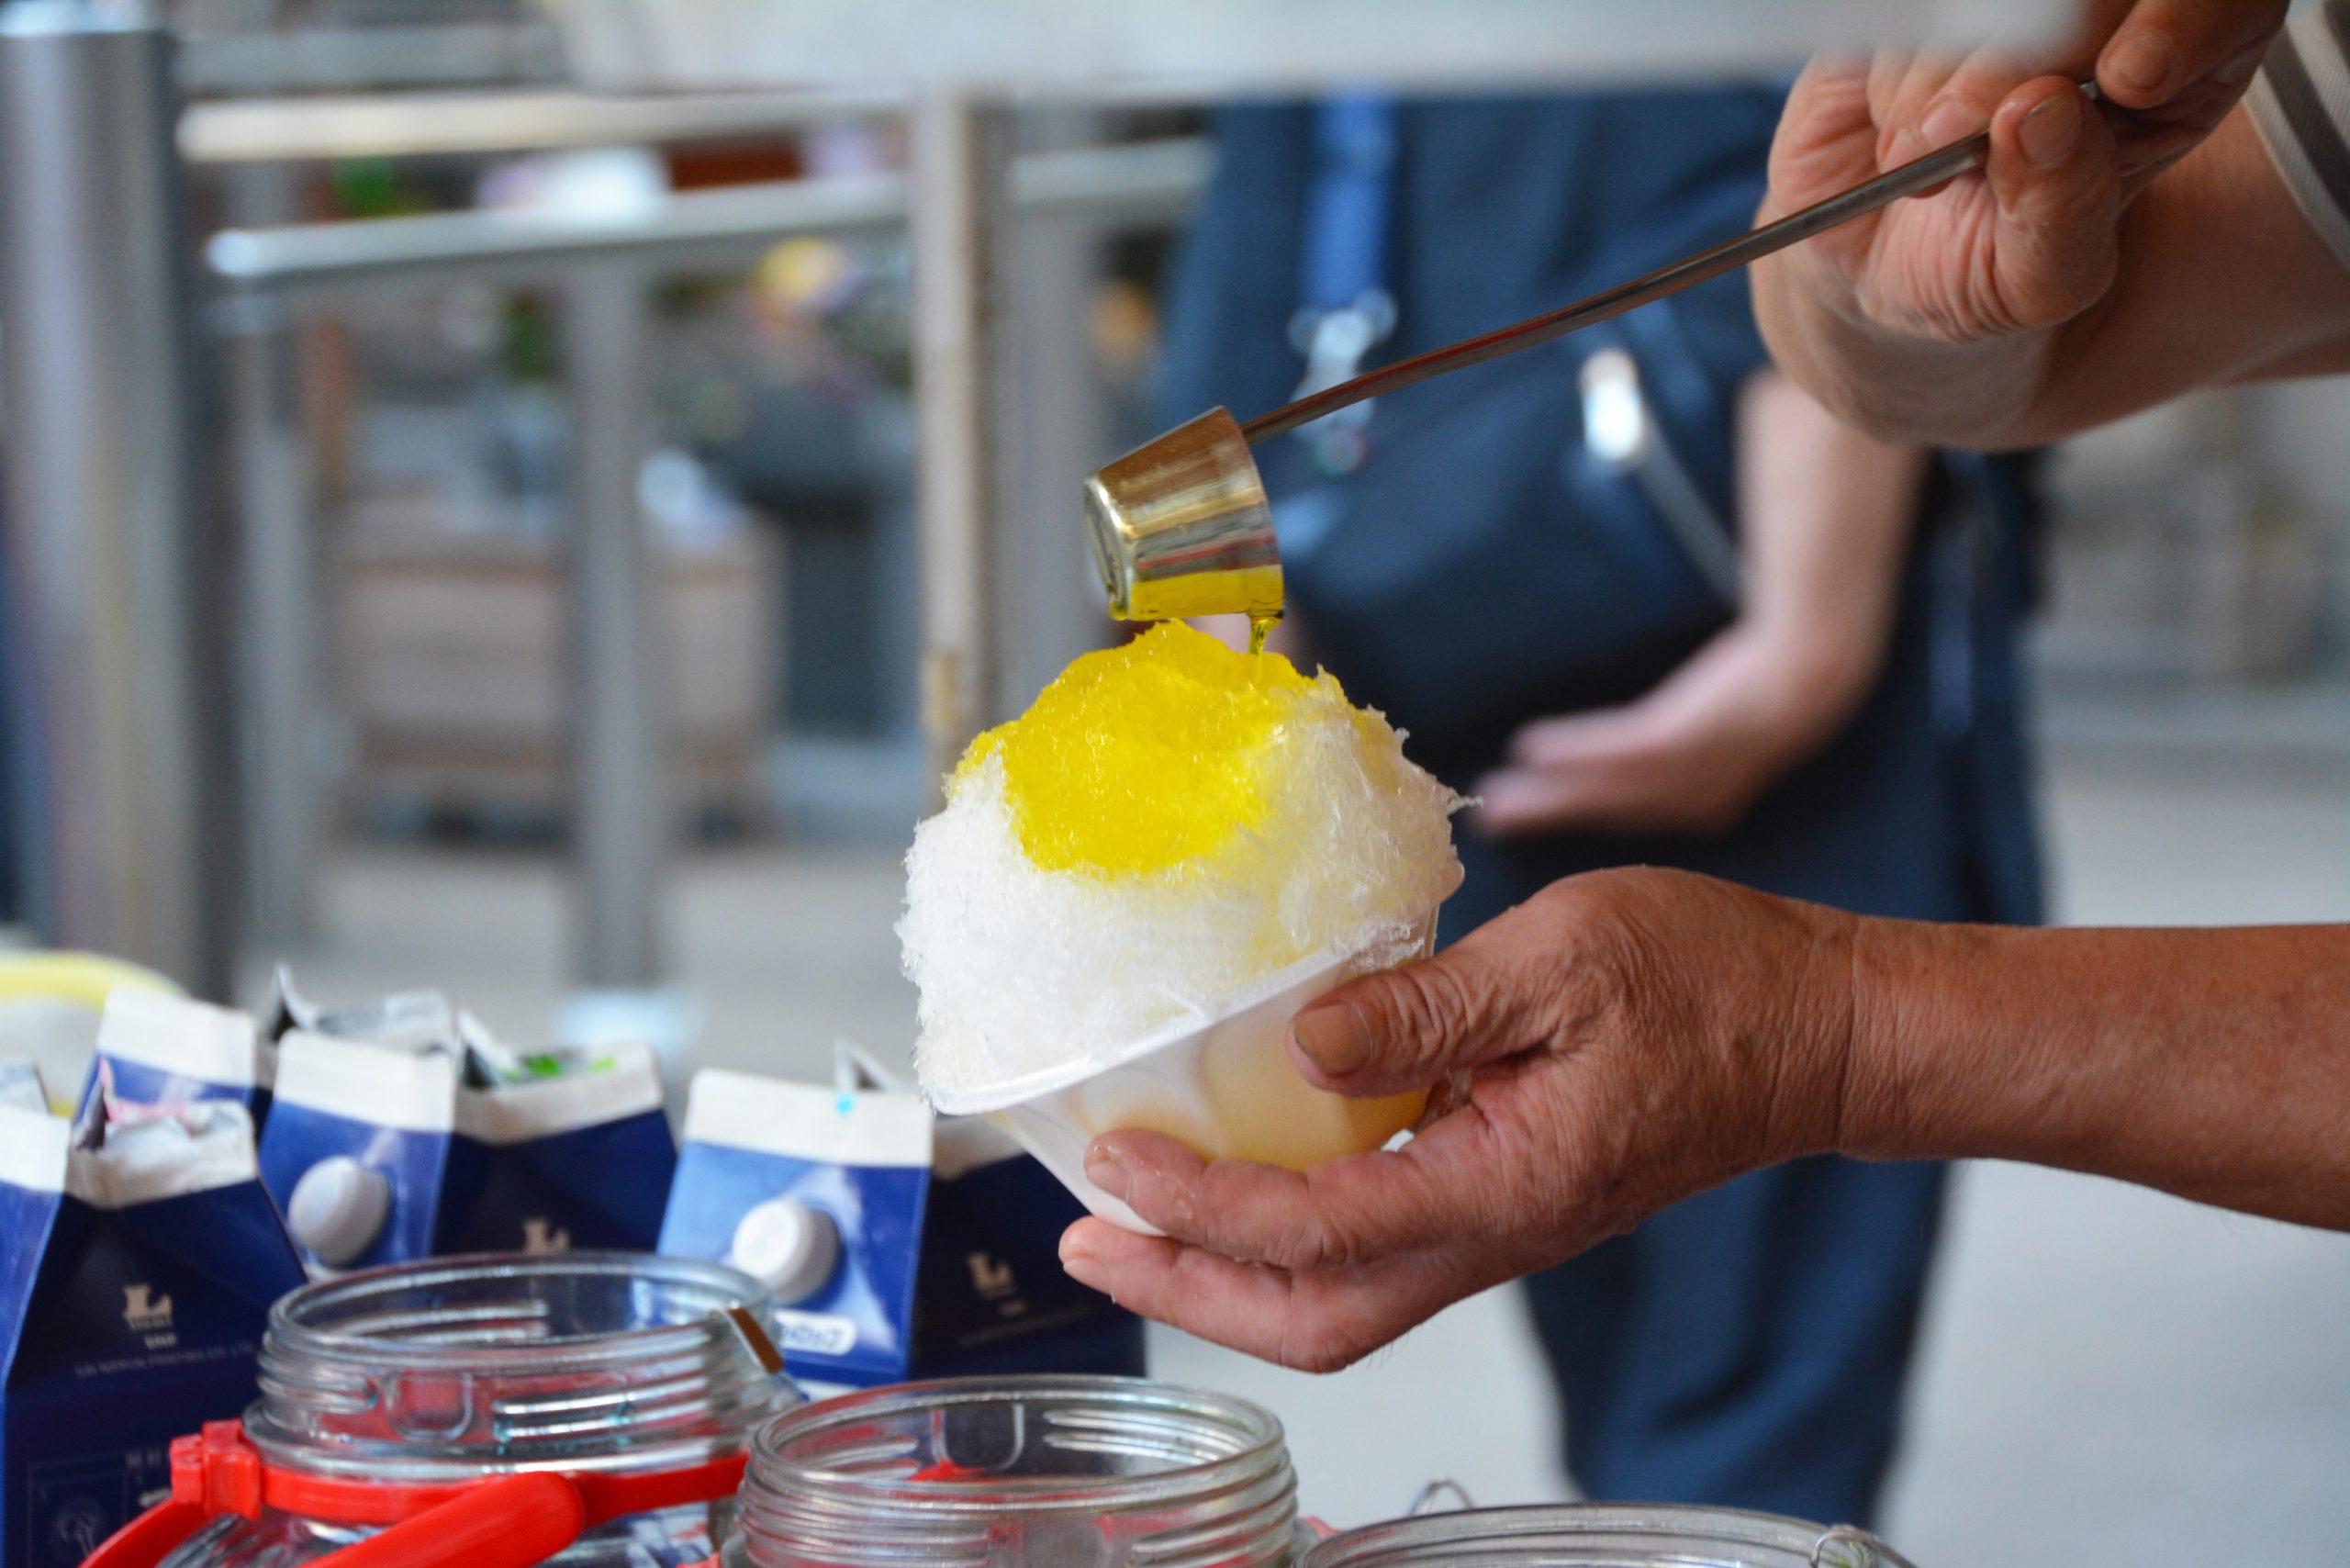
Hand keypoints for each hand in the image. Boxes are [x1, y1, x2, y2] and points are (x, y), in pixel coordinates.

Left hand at [1055, 868, 1858, 1371]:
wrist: (1818, 1030)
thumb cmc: (1713, 983)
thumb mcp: (1564, 957)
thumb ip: (1427, 1007)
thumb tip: (1301, 1043)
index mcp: (1508, 1185)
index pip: (1318, 1230)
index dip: (1202, 1207)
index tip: (1115, 1161)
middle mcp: (1494, 1233)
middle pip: (1314, 1323)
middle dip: (1187, 1292)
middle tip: (1087, 1241)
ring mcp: (1498, 1227)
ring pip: (1340, 1303)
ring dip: (1225, 1275)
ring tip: (1132, 1221)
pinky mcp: (1501, 1198)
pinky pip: (1372, 1250)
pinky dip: (1285, 1234)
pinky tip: (1240, 1173)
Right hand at [1474, 623, 1839, 837]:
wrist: (1808, 667)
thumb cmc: (1761, 693)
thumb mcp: (1719, 736)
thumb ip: (1671, 753)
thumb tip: (1633, 757)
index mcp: (1699, 809)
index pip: (1620, 821)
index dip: (1568, 821)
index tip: (1519, 821)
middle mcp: (1690, 804)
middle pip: (1601, 814)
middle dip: (1542, 818)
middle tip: (1487, 822)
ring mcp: (1685, 775)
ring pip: (1600, 791)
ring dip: (1544, 796)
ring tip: (1493, 794)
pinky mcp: (1679, 739)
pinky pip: (1613, 750)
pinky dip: (1571, 751)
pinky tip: (1528, 746)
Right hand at [1754, 0, 2287, 444]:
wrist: (1866, 264)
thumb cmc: (1974, 267)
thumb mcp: (2037, 279)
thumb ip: (2063, 207)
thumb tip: (2044, 112)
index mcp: (2178, 75)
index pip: (2224, 8)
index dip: (2183, 23)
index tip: (2131, 75)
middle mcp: (2104, 22)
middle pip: (2091, 0)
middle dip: (2017, 63)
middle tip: (1956, 133)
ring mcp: (2012, 8)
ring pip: (1991, 3)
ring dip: (1939, 86)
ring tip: (1924, 162)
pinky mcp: (1930, 8)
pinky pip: (1917, 13)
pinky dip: (1896, 80)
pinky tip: (1903, 134)